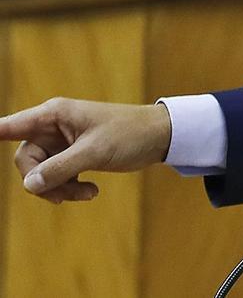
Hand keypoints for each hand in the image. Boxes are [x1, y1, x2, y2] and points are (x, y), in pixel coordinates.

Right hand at [0, 98, 171, 203]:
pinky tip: (91, 192)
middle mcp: (52, 126)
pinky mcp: (71, 155)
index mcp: (53, 114)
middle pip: (24, 160)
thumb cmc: (130, 134)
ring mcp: (61, 141)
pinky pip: (55, 177)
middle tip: (69, 195)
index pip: (8, 126)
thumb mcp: (95, 152)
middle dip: (43, 181)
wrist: (161, 137)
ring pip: (40, 173)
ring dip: (59, 189)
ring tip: (87, 195)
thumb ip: (60, 169)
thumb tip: (29, 185)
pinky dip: (68, 188)